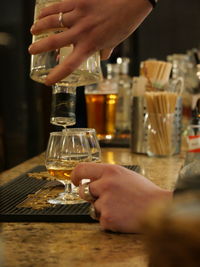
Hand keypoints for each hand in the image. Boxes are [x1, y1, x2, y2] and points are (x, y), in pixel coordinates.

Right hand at [28, 0, 151, 84]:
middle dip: (38, 48)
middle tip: (31, 51)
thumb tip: (101, 58)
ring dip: (39, 27)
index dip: (57, 75)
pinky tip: (40, 14)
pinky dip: (47, 11)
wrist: (131, 1)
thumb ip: (105, 51)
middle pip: (54, 42)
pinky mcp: (78, 1)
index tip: (48, 82)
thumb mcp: (114, 42)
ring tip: (33, 30)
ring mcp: (79, 16)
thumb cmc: (124, 23)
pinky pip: (58, 6)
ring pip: (52, 22)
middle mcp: (82, 33)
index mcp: (91, 46)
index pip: (70, 65)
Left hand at [71, 163, 171, 232]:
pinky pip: (101, 220)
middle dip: (92, 196)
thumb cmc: (144, 191)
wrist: (159, 208)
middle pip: (83, 191)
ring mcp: (106, 202)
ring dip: (103, 209)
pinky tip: (123, 216)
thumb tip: (90, 180)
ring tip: (121, 207)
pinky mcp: (108, 218)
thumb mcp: (125, 174)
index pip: (81, 169)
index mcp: (110, 171)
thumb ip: (106, 175)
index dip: (75, 176)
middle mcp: (105, 184)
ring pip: (93, 207)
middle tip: (107, 198)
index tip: (75, 181)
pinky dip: (109, 220)